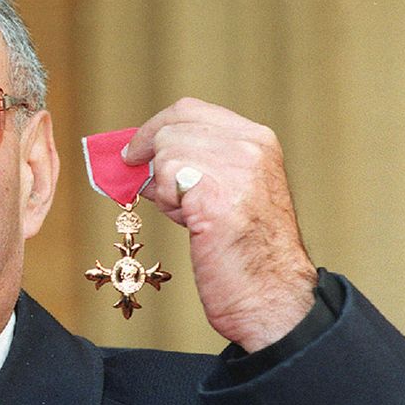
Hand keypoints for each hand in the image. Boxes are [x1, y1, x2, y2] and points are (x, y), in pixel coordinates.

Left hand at [125, 98, 316, 351]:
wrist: (270, 295)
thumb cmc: (242, 251)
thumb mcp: (224, 191)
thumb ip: (192, 165)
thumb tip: (137, 159)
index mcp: (257, 139)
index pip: (189, 110)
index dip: (153, 127)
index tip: (134, 149)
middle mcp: (251, 146)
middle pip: (172, 127)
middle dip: (151, 158)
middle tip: (149, 188)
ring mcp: (237, 167)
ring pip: (166, 151)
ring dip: (164, 187)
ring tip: (189, 215)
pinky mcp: (216, 194)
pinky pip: (167, 179)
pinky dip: (167, 202)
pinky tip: (191, 223)